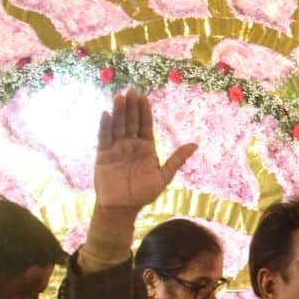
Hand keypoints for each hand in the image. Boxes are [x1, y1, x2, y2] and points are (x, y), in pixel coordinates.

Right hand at [94, 89, 196, 212]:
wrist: (122, 208)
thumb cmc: (143, 193)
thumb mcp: (164, 176)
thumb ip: (177, 159)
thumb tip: (195, 144)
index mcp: (146, 148)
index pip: (145, 125)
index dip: (144, 111)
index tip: (144, 97)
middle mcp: (130, 145)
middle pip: (130, 122)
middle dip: (131, 107)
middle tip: (131, 91)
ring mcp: (116, 149)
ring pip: (117, 127)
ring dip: (118, 112)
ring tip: (119, 97)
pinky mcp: (103, 156)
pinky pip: (104, 138)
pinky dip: (105, 126)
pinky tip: (106, 114)